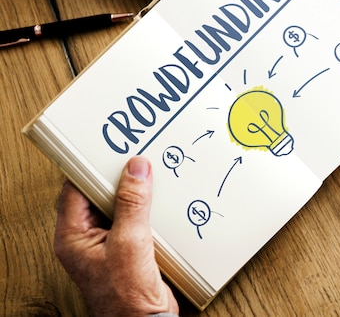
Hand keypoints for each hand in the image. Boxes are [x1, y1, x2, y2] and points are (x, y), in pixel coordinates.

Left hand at [54, 156, 178, 315]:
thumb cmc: (126, 296)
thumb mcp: (130, 242)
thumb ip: (132, 204)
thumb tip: (136, 170)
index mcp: (72, 237)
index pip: (74, 190)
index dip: (91, 169)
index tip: (110, 151)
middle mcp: (86, 239)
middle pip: (97, 195)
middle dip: (116, 179)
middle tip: (133, 161)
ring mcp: (107, 244)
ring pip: (117, 206)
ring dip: (134, 194)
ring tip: (148, 178)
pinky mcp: (127, 249)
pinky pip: (133, 219)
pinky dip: (145, 209)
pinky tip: (159, 203)